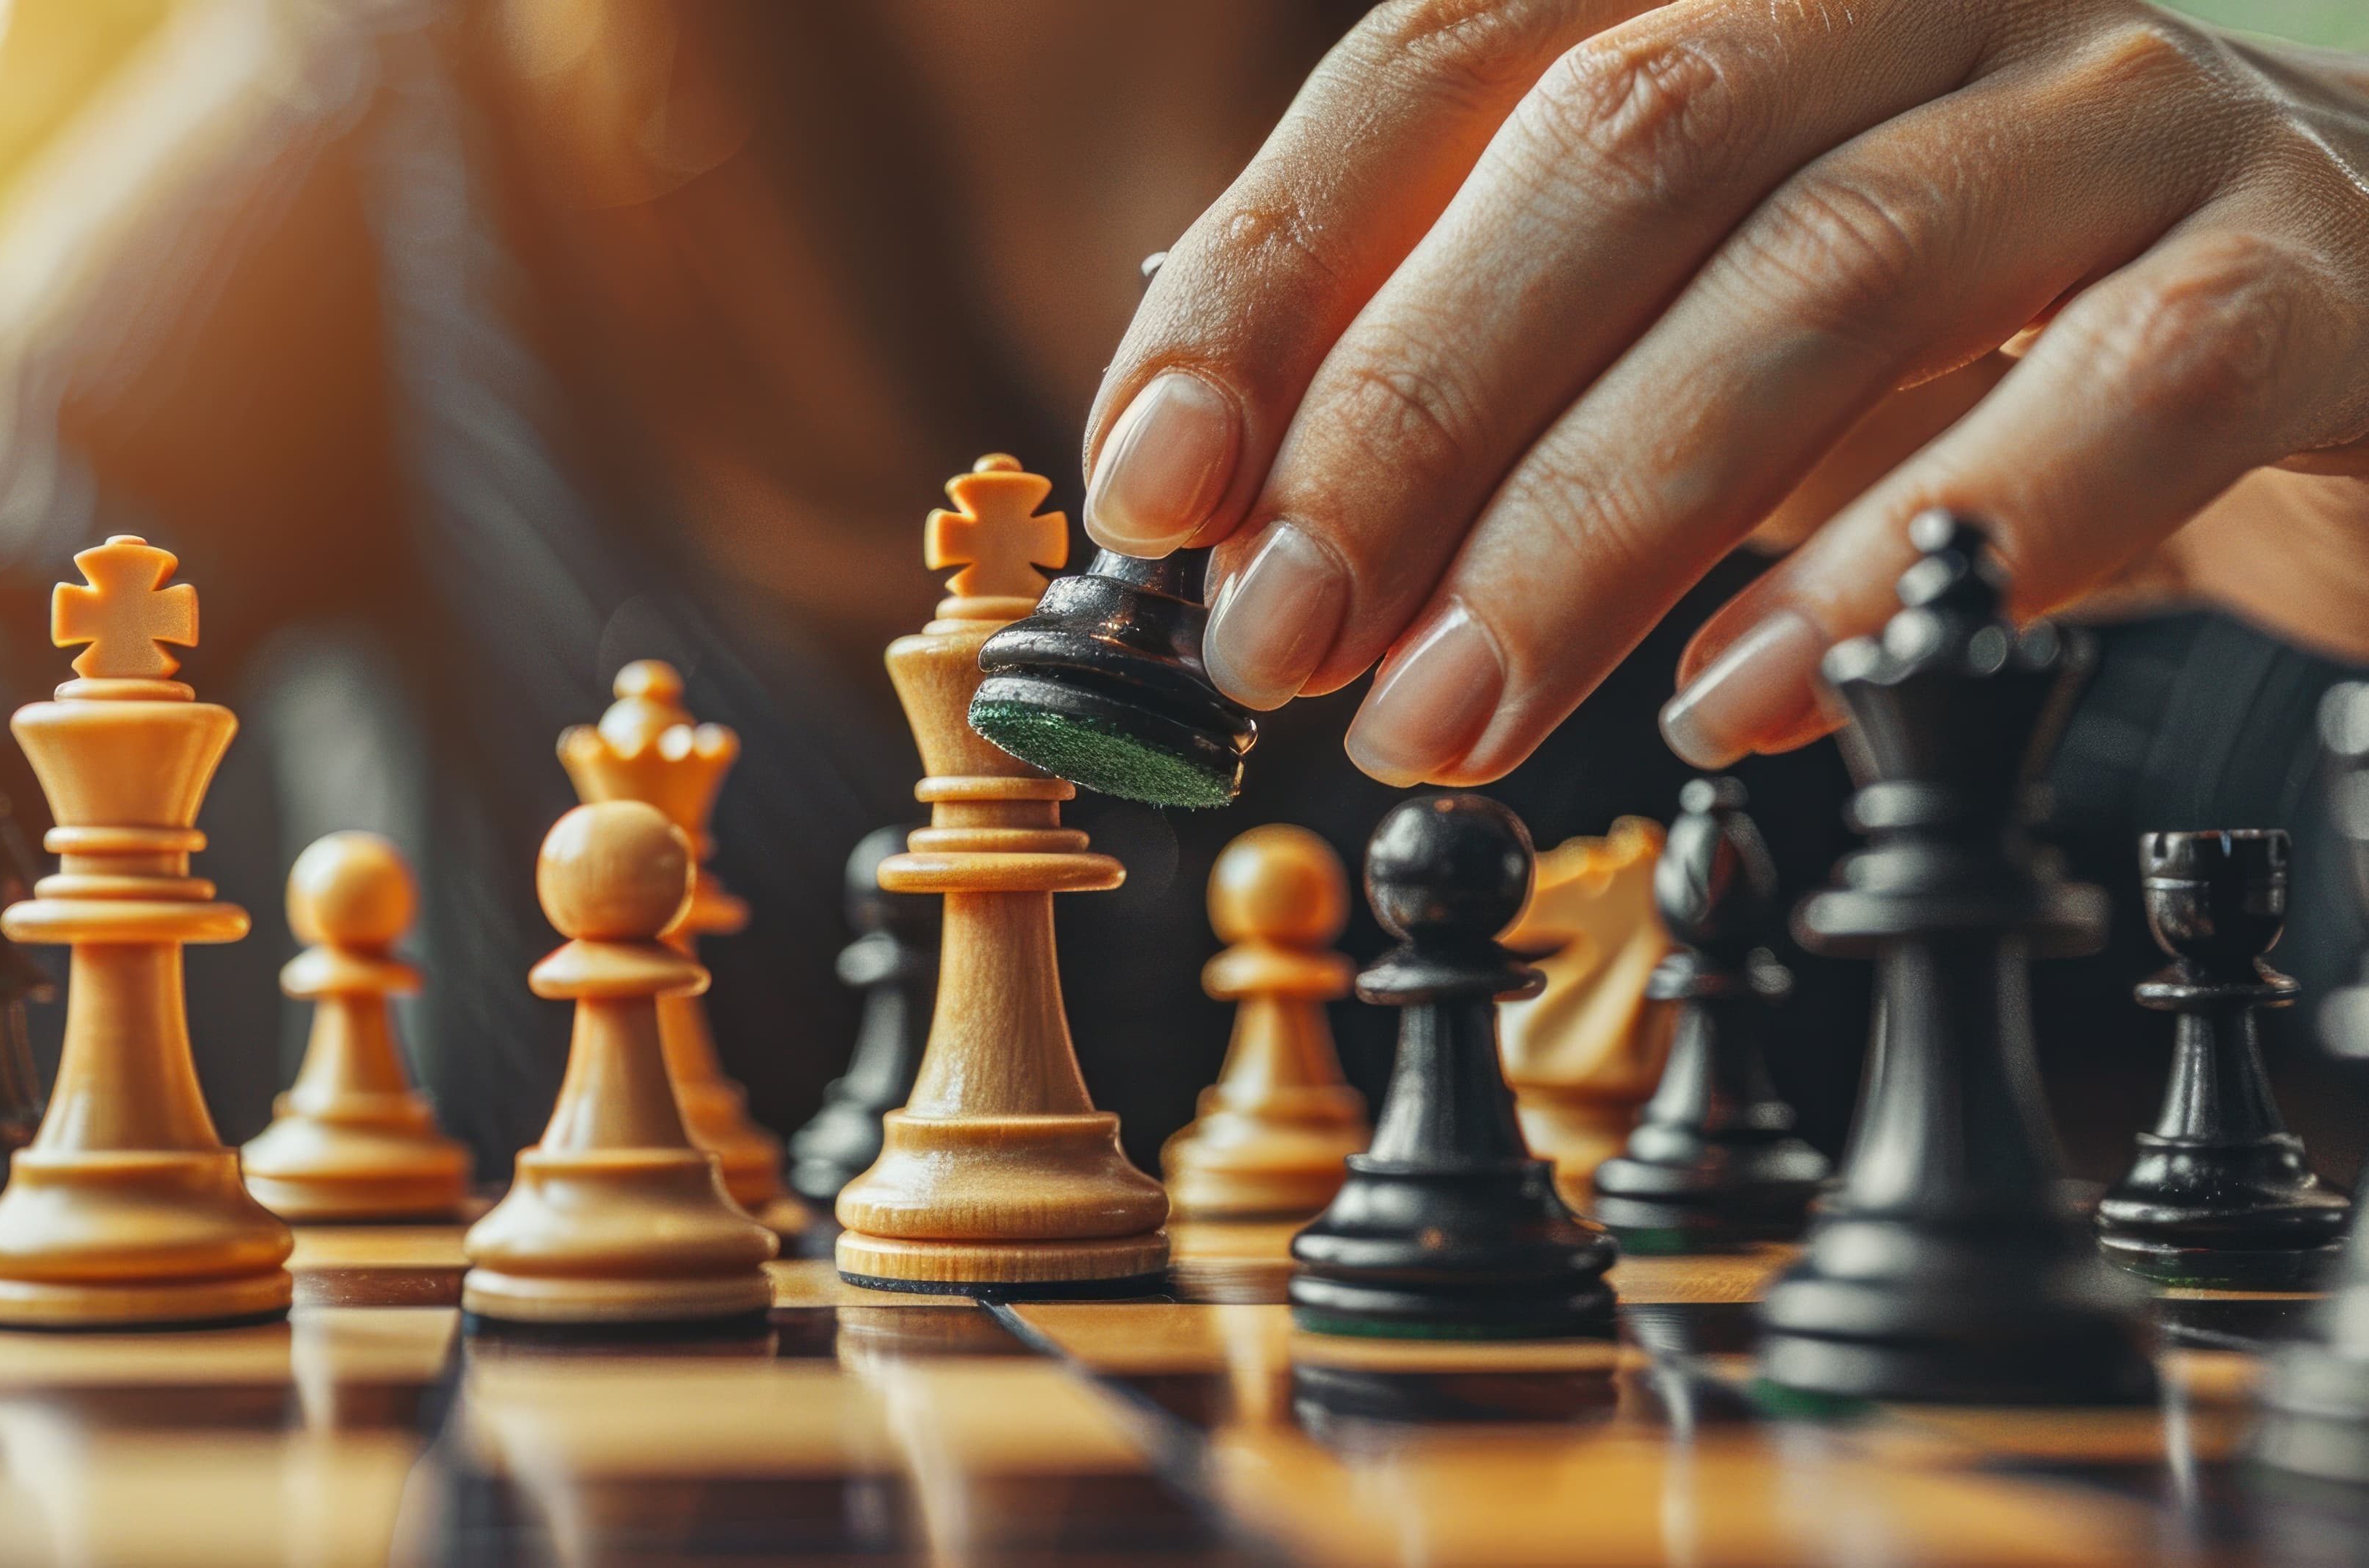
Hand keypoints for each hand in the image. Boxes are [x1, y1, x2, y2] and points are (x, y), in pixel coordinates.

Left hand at [1082, 0, 2368, 781]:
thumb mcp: (1685, 327)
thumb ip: (1490, 361)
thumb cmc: (1969, 337)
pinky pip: (2112, 394)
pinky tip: (1744, 701)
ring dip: (1596, 525)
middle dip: (1411, 414)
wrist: (2351, 329)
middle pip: (1619, 142)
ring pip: (1832, 267)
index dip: (1274, 266)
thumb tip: (1213, 474)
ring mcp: (2134, 102)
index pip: (1449, 52)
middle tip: (1275, 641)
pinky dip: (1902, 555)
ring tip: (1443, 723)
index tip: (1151, 481)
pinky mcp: (2313, 270)